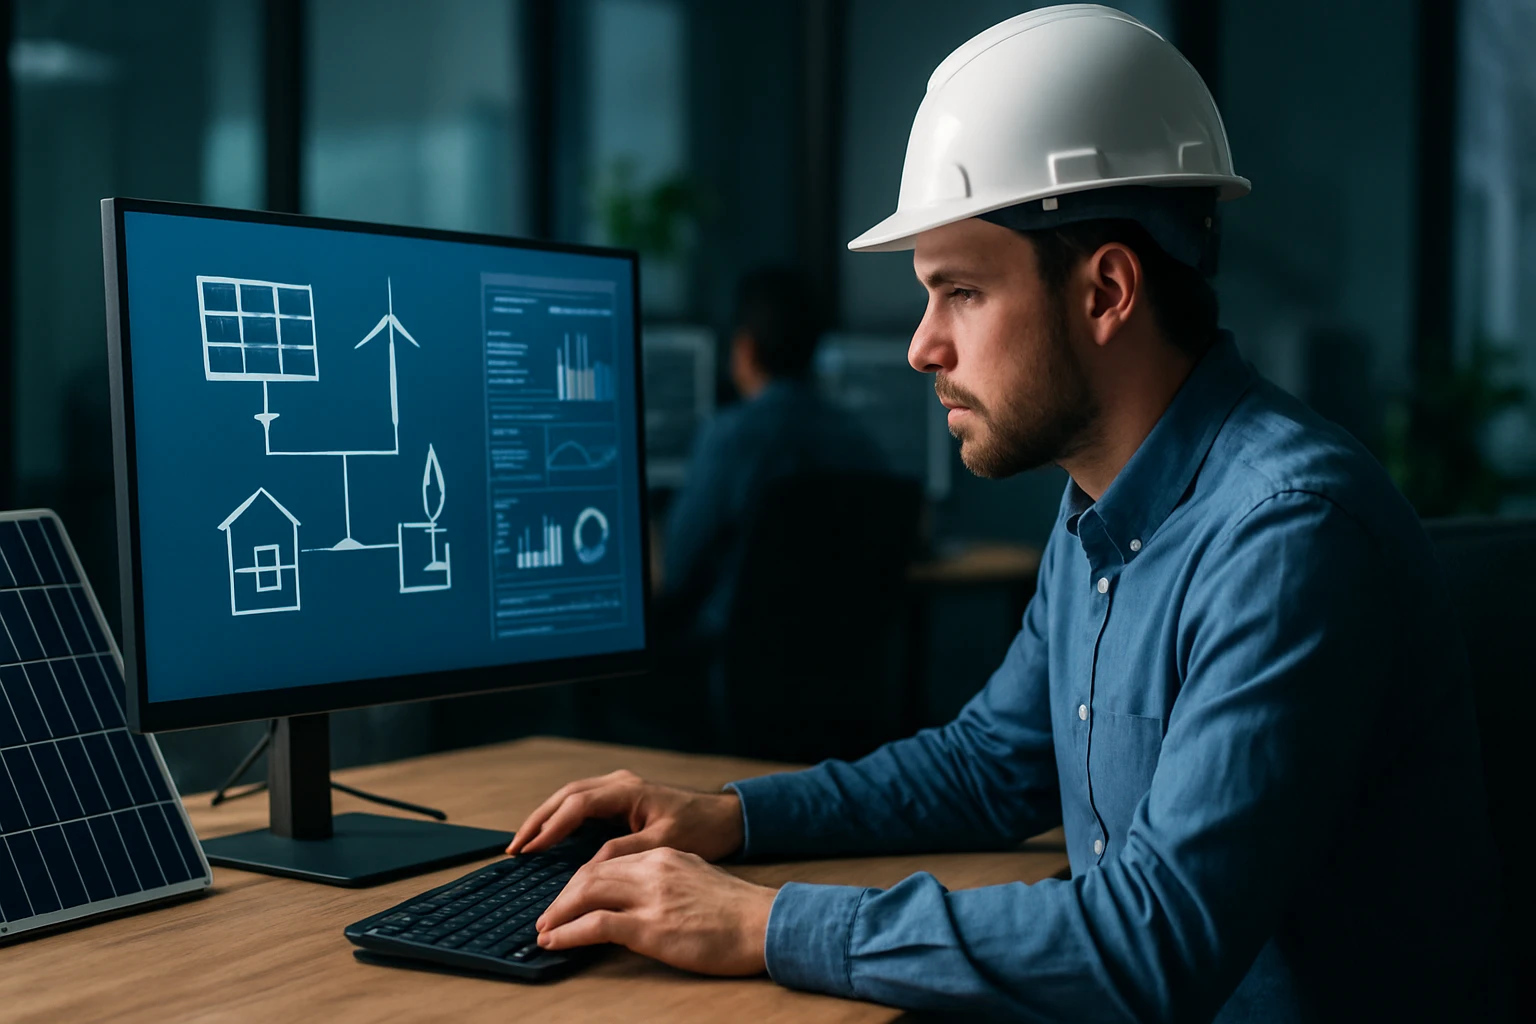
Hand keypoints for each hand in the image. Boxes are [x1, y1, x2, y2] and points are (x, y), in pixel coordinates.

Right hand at [506, 769, 744, 862]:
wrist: (725, 820)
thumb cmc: (700, 829)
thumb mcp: (663, 844)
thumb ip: (626, 851)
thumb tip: (590, 865)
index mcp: (627, 791)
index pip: (577, 805)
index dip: (551, 828)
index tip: (531, 850)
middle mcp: (619, 784)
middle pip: (565, 796)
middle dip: (537, 821)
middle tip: (514, 848)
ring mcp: (618, 790)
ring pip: (569, 798)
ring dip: (545, 819)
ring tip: (523, 844)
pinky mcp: (620, 801)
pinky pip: (581, 806)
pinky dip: (560, 820)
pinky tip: (548, 839)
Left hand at [536, 847, 775, 975]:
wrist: (765, 923)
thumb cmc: (737, 911)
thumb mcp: (698, 881)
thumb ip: (666, 883)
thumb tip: (639, 901)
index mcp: (664, 856)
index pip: (608, 861)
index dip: (580, 882)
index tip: (567, 899)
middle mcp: (653, 868)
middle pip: (590, 873)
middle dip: (562, 896)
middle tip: (546, 916)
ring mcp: (651, 896)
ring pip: (587, 892)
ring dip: (558, 913)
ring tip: (545, 930)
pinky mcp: (652, 926)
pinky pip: (596, 924)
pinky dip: (568, 933)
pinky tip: (555, 942)